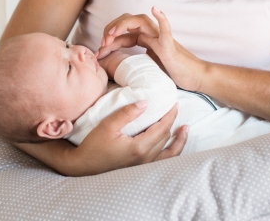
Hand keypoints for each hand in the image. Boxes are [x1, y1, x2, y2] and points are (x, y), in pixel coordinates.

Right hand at [71, 101, 187, 175]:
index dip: (170, 114)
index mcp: (139, 147)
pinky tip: (174, 144)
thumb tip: (145, 102)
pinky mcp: (140, 168)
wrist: (84, 166)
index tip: (173, 102)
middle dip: (172, 121)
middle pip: (165, 136)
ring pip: (169, 151)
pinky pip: (163, 161)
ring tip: (185, 127)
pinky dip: (172, 151)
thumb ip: (126, 113)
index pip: (162, 128)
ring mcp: (144, 165)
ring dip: (177, 138)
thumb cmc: (93, 146)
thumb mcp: (107, 125)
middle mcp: (146, 158)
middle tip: (173, 107)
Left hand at [96, 7, 206, 90]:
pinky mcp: (170, 46)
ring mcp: (161, 38)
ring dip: (123, 24)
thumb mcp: (146, 67)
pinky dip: (162, 19)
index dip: (108, 41)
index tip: (98, 54)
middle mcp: (152, 34)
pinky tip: (155, 9)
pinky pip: (166, 30)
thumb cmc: (171, 73)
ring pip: (141, 21)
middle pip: (127, 22)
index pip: (122, 34)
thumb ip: (132, 63)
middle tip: (102, 45)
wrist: (194, 78)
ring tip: (112, 34)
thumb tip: (111, 67)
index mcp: (145, 39)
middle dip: (111, 30)